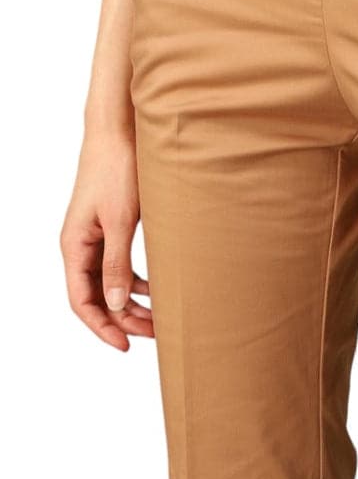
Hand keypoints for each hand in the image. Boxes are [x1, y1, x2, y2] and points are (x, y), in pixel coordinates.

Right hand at [60, 129, 153, 350]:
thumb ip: (116, 263)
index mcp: (74, 246)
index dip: (102, 327)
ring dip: (133, 302)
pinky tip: (158, 289)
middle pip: (97, 296)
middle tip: (156, 334)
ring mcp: (95, 237)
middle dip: (124, 319)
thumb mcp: (121, 221)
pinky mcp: (111, 228)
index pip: (81, 301)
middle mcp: (80, 246)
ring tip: (161, 317)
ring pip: (110, 283)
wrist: (120, 132)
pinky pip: (119, 265)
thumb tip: (114, 303)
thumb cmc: (117, 171)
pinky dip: (137, 281)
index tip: (126, 346)